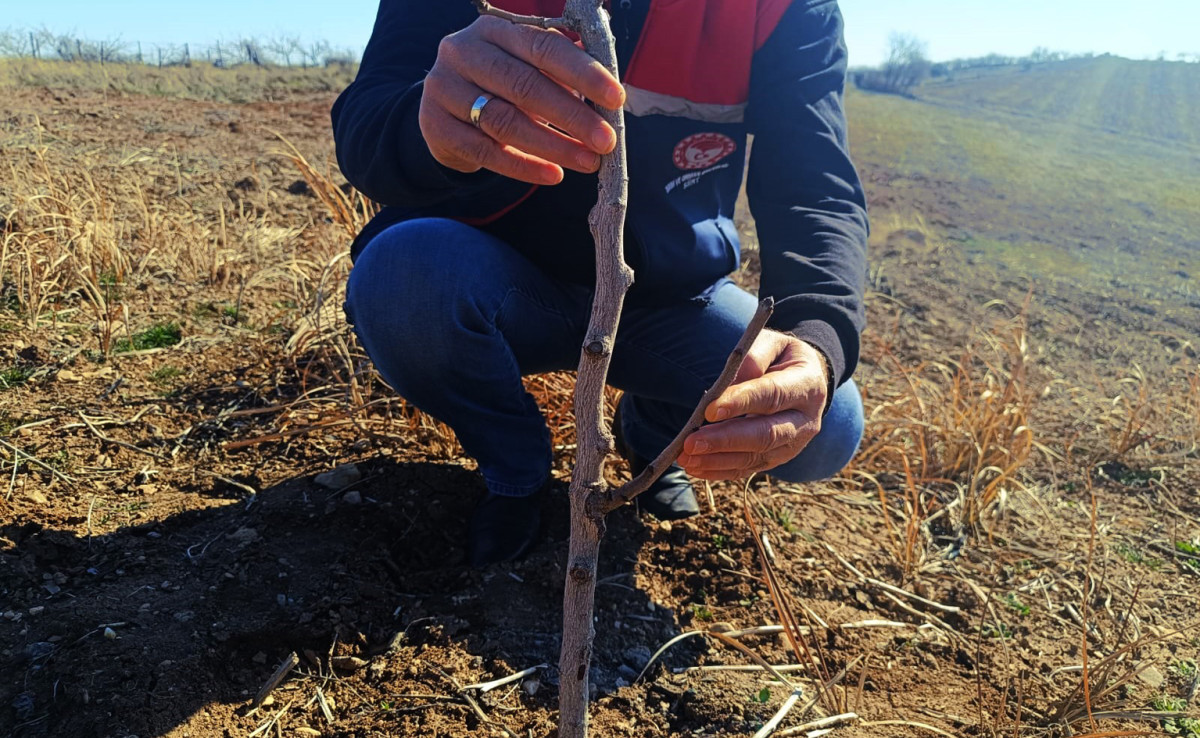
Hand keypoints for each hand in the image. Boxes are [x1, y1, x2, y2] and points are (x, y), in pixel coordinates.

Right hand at [420, 15, 624, 184]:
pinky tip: (553, 175)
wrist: (443, 112)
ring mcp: (444, 88)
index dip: (583, 72)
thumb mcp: (525, 69)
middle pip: (524, 85)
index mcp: (494, 30)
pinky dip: (523, 167)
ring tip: (587, 162)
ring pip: (505, 121)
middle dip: (572, 116)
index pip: (543, 46)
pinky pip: (485, 151)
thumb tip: (611, 91)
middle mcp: (463, 52)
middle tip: (606, 140)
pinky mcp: (435, 126)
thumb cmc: (498, 87)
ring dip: (553, 145)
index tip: (616, 98)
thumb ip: (561, 72)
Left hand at [677, 332, 828, 480]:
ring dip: (718, 460)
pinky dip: (721, 471)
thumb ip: (753, 357)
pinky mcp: (778, 458)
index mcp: (806, 386)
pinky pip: (749, 469)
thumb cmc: (782, 359)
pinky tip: (696, 468)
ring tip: (686, 458)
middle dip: (725, 440)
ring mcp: (794, 445)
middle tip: (691, 442)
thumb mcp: (774, 344)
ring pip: (756, 457)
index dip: (741, 403)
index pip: (772, 395)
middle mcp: (805, 421)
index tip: (709, 410)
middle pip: (765, 435)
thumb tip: (731, 383)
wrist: (807, 382)